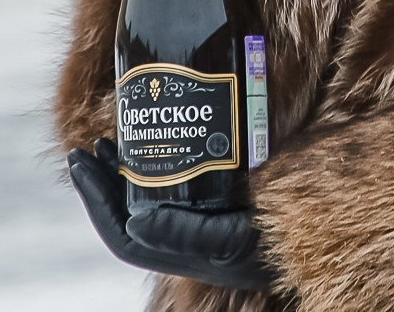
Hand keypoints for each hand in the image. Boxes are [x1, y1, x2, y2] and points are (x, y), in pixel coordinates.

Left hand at [67, 140, 278, 289]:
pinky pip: (172, 187)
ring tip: (110, 141)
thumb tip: (136, 220)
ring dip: (122, 173)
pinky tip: (155, 142)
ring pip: (146, 200)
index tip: (82, 162)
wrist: (312, 238)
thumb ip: (186, 234)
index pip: (122, 233)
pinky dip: (155, 166)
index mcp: (180, 252)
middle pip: (128, 213)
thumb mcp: (230, 241)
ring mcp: (197, 221)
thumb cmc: (273, 244)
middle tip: (86, 148)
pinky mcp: (215, 203)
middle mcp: (182, 239)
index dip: (96, 201)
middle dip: (102, 183)